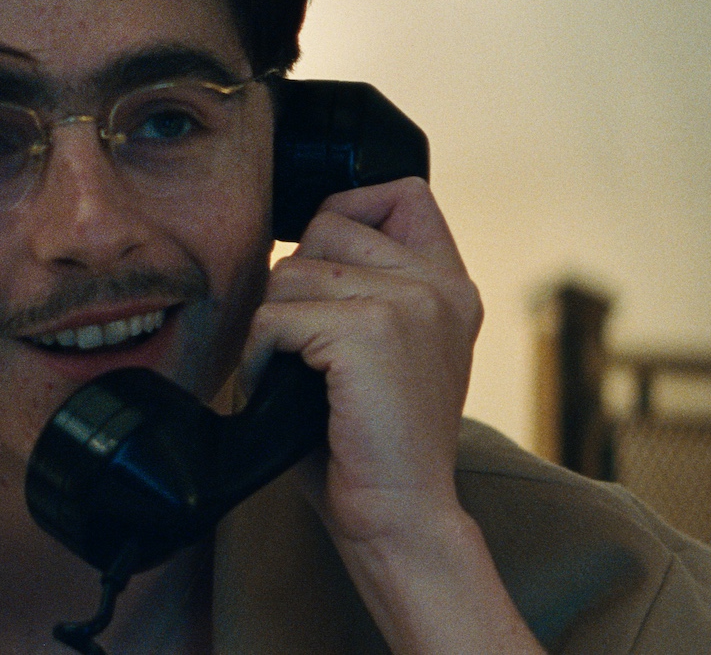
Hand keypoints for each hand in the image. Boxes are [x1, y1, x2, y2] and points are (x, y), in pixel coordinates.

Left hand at [247, 176, 479, 536]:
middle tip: (310, 350)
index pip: (402, 194)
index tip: (330, 275)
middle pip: (326, 227)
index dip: (349, 213)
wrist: (400, 516)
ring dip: (274, 325)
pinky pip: (275, 316)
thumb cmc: (373, 443)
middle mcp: (439, 286)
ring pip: (291, 271)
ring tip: (295, 375)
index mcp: (450, 286)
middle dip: (298, 285)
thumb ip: (367, 288)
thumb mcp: (390, 349)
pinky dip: (260, 357)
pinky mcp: (369, 331)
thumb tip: (295, 244)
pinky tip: (281, 392)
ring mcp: (409, 303)